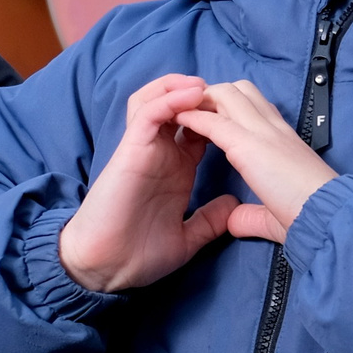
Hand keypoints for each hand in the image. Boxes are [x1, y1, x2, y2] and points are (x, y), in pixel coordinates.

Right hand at [58, 75, 240, 292]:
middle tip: (226, 89)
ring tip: (204, 84)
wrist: (109, 268)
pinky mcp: (130, 150)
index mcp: (176, 169)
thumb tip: (233, 206)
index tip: (243, 114)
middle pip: (178, 107)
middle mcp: (161, 154)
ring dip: (180, 87)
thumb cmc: (139, 254)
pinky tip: (191, 94)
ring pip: (158, 100)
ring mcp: (144, 149)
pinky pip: (148, 113)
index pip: (199, 130)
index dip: (220, 117)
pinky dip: (169, 99)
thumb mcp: (187, 236)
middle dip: (202, 93)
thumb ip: (208, 220)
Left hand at [174, 78, 337, 244]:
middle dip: (212, 96)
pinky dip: (193, 117)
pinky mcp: (249, 145)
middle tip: (191, 111)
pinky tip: (177, 120)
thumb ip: (253, 214)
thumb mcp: (276, 213)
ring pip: (226, 95)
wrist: (326, 215)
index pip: (255, 107)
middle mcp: (274, 129)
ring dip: (201, 100)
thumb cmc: (311, 216)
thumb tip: (234, 220)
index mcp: (284, 141)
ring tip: (182, 112)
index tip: (210, 121)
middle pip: (238, 91)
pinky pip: (213, 121)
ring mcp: (262, 132)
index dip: (230, 109)